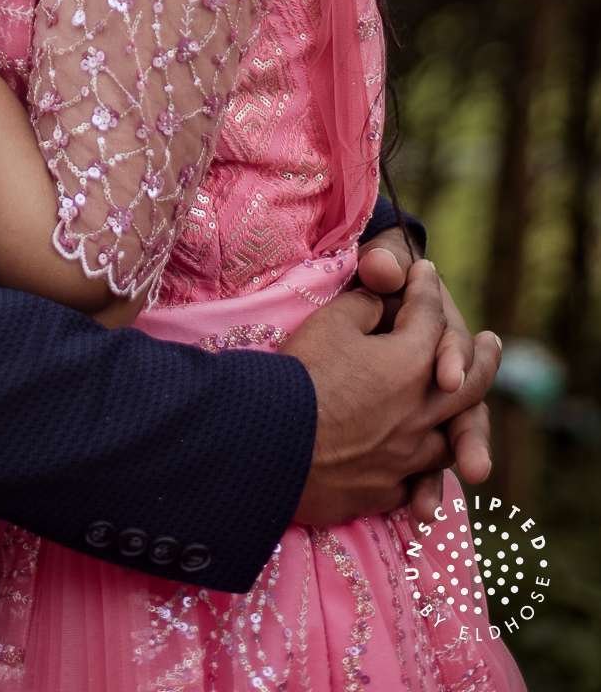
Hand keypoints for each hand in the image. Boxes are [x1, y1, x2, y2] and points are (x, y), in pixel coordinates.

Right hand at [285, 261, 501, 526]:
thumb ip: (364, 306)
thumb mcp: (330, 321)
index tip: (425, 271)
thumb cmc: (300, 374)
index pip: (428, 316)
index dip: (425, 288)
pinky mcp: (383, 491)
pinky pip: (415, 479)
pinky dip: (422, 470)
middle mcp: (421, 413)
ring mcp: (406, 457)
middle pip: (467, 384)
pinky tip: (420, 468)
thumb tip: (381, 306)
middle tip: (493, 344)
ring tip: (466, 413)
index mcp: (411, 364)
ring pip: (448, 440)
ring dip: (464, 425)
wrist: (268, 444)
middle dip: (481, 358)